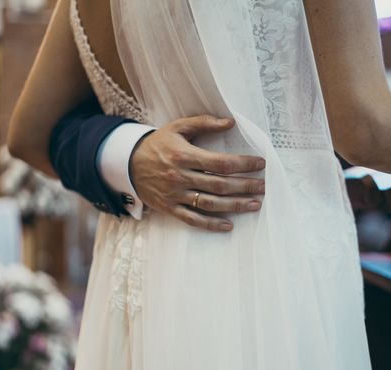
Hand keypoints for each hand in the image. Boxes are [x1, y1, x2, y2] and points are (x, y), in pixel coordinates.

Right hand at [129, 115, 265, 231]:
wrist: (128, 163)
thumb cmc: (158, 144)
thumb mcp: (177, 127)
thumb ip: (204, 122)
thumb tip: (230, 122)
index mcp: (184, 155)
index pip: (221, 163)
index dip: (243, 164)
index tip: (260, 164)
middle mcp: (180, 177)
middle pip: (219, 185)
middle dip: (245, 186)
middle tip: (263, 187)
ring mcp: (175, 195)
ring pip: (209, 204)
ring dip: (234, 206)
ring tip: (254, 204)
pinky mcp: (170, 208)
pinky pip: (192, 220)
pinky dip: (211, 224)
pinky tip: (229, 225)